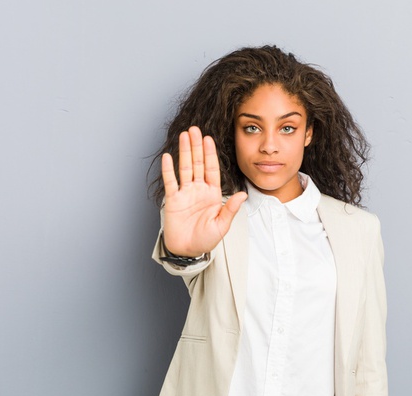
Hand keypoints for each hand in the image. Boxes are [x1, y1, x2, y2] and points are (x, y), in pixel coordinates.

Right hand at [161, 126, 246, 256]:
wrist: (188, 250)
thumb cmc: (205, 239)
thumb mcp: (222, 225)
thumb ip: (230, 209)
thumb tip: (243, 195)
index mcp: (212, 193)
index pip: (211, 169)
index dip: (210, 153)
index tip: (208, 139)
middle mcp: (198, 189)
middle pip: (198, 163)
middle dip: (197, 146)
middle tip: (195, 129)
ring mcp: (185, 193)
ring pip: (185, 168)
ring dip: (185, 152)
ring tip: (184, 135)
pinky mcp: (173, 199)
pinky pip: (171, 182)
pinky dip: (169, 169)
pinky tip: (168, 156)